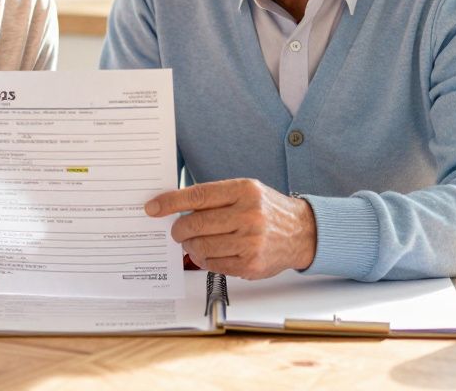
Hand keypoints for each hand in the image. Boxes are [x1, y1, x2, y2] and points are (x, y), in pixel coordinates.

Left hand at [144, 178, 315, 279]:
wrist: (302, 232)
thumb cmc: (267, 210)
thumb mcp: (245, 191)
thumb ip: (215, 197)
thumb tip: (176, 207)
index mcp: (244, 191)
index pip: (198, 195)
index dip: (170, 202)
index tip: (153, 207)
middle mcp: (248, 215)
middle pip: (195, 224)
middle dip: (178, 230)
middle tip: (177, 231)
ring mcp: (250, 242)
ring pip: (201, 246)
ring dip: (190, 246)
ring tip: (194, 242)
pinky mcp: (250, 264)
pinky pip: (212, 264)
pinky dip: (204, 260)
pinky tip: (209, 253)